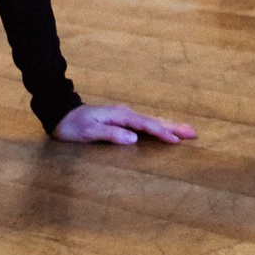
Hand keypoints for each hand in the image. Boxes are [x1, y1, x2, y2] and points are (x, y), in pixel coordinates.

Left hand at [53, 102, 196, 145]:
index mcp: (120, 116)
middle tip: (193, 132)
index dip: (162, 133)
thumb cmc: (72, 126)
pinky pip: (145, 123)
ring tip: (185, 130)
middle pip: (154, 121)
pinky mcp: (121, 120)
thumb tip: (134, 138)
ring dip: (169, 126)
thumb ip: (111, 134)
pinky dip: (157, 126)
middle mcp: (125, 113)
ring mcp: (124, 115)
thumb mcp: (88, 132)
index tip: (177, 141)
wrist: (61, 113)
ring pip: (151, 121)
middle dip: (174, 127)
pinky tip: (163, 129)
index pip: (146, 126)